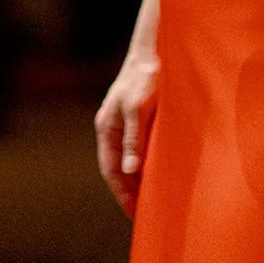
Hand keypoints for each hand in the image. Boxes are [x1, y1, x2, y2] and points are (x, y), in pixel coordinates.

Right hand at [95, 52, 159, 216]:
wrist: (155, 48)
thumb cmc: (146, 76)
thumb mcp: (138, 108)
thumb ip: (133, 139)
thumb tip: (128, 171)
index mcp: (107, 126)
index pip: (110, 170)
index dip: (122, 193)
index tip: (135, 214)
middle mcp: (112, 125)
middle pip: (117, 167)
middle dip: (128, 190)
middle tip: (144, 213)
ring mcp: (123, 120)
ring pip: (127, 157)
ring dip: (136, 177)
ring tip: (151, 197)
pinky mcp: (136, 115)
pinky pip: (137, 146)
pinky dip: (143, 162)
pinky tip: (156, 169)